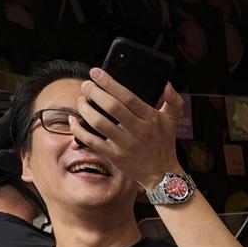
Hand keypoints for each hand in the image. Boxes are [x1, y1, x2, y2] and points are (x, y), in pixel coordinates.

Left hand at [71, 69, 182, 190]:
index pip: (128, 97)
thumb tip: (166, 84)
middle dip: (93, 92)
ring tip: (81, 101)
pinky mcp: (115, 156)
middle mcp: (138, 131)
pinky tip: (74, 121)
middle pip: (111, 107)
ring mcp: (125, 145)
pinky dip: (79, 130)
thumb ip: (173, 101)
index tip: (95, 72)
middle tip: (86, 85)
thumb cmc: (164, 144)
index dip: (109, 83)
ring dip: (85, 109)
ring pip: (98, 122)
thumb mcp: (172, 121)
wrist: (162, 174)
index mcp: (151, 119)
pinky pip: (92, 141)